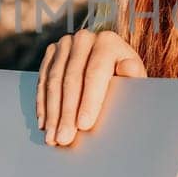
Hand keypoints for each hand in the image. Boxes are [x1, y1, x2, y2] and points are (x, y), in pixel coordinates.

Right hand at [37, 28, 147, 146]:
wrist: (112, 64)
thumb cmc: (125, 78)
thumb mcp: (134, 78)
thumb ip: (133, 75)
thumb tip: (126, 68)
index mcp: (108, 41)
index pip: (94, 73)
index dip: (89, 101)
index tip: (84, 126)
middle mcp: (84, 38)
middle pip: (71, 79)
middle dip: (66, 113)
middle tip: (64, 138)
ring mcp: (65, 44)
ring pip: (53, 81)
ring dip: (51, 112)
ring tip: (52, 137)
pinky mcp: (51, 52)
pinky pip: (42, 80)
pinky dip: (42, 104)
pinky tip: (43, 123)